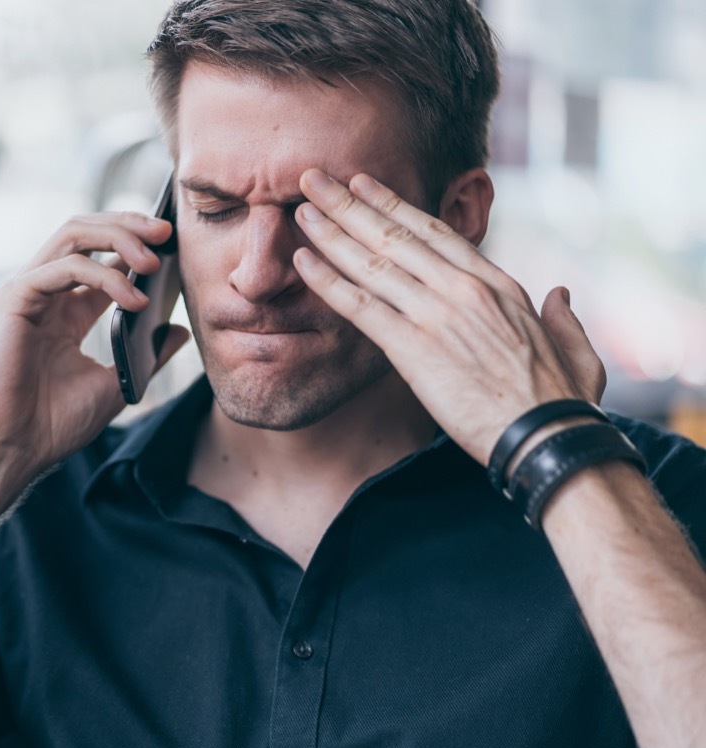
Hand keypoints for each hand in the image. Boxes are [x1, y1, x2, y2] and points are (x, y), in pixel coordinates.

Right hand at [0, 211, 189, 472]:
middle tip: (166, 232)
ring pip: (74, 235)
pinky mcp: (16, 299)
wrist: (10, 449)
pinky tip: (134, 299)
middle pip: (87, 233)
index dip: (137, 245)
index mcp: (66, 312)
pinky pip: (64, 267)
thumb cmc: (52, 425)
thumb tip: (179, 330)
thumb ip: (147, 354)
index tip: (174, 246)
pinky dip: (104, 276)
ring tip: (154, 259)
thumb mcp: (117, 384)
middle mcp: (46, 294)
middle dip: (129, 225)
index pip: (102, 257)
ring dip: (119, 238)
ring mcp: (29, 293)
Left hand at [292, 169, 605, 465]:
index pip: (435, 232)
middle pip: (395, 235)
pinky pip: (360, 306)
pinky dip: (328, 280)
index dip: (393, 205)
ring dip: (331, 232)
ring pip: (372, 262)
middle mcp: (463, 289)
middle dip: (349, 203)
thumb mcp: (577, 349)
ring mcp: (437, 315)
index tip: (364, 184)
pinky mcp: (414, 349)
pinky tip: (302, 260)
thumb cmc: (564, 402)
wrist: (548, 439)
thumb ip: (564, 317)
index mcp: (498, 284)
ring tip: (301, 207)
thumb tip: (562, 293)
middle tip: (314, 179)